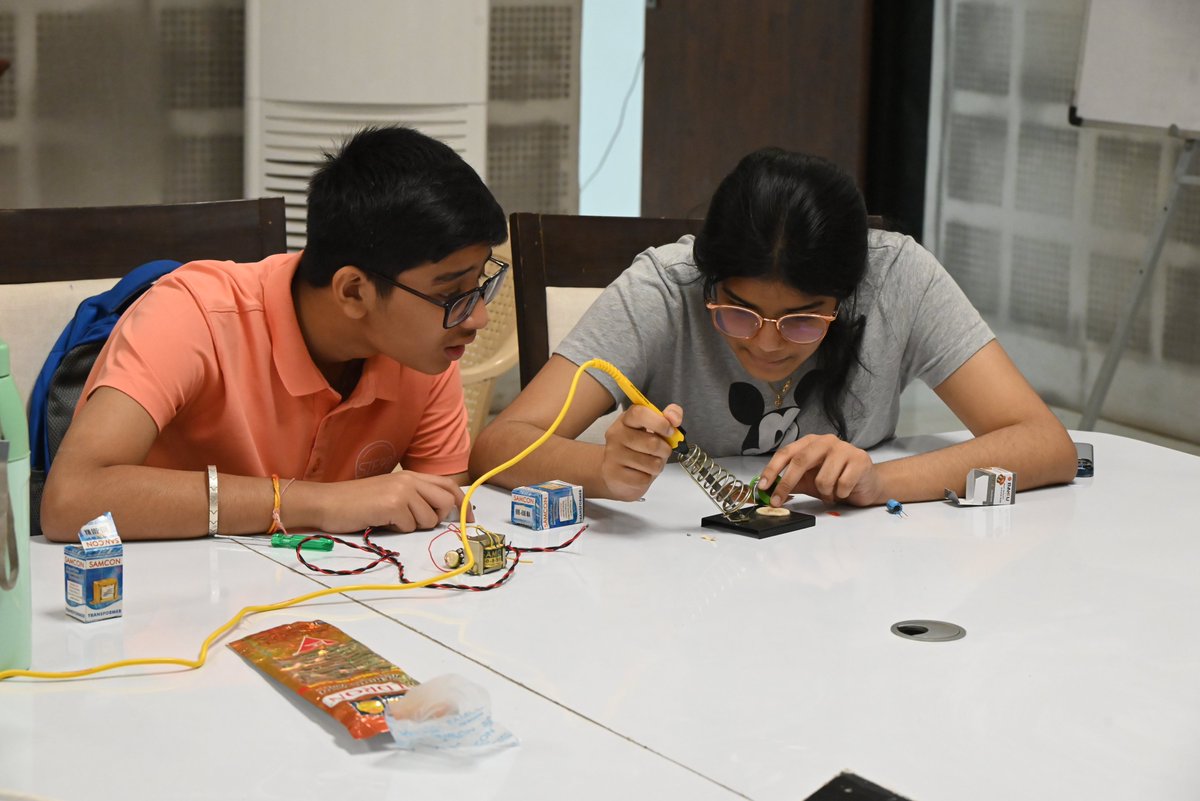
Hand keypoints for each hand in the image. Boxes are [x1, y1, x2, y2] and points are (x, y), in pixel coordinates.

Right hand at [316, 472, 467, 532]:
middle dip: (437, 518)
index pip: (448, 485)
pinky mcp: (393, 505)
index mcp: (411, 475)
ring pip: (428, 518)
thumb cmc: (357, 502)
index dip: (463, 503)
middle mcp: (410, 480)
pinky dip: (397, 530)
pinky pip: (410, 527)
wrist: (327, 503)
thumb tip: (442, 513)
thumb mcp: (390, 493)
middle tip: (415, 522)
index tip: (469, 518)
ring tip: (391, 520)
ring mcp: (402, 491)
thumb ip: (415, 497)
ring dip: (413, 526)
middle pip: (446, 502)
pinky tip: (381, 522)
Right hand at [597, 403, 682, 500]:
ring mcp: (613, 455)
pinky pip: (644, 479)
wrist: (616, 473)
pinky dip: (648, 478)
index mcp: (626, 420)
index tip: (670, 430)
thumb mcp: (653, 431)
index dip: (660, 422)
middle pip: (652, 443)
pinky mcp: (615, 475)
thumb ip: (667, 419)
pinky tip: (640, 473)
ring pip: (652, 463)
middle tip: (661, 452)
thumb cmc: (639, 449)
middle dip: (665, 450)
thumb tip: (675, 418)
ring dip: (657, 466)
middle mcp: (616, 435)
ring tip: (649, 464)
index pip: (640, 413)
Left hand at [758, 434, 883, 506]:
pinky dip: (840, 494)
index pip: (786, 453)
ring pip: (823, 479)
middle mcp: (825, 441)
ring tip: (832, 492)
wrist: (867, 482)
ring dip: (824, 493)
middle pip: (800, 461)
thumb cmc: (835, 479)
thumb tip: (768, 492)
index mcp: (810, 442)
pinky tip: (845, 490)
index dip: (772, 469)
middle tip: (777, 501)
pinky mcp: (859, 460)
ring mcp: (844, 448)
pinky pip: (842, 485)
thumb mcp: (809, 481)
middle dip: (787, 483)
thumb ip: (791, 483)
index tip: (763, 486)